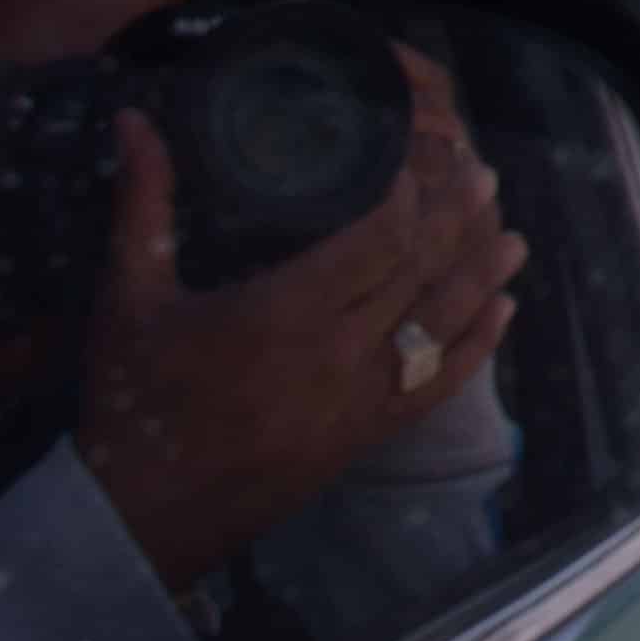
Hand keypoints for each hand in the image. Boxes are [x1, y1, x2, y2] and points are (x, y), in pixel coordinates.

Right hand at [73, 43, 529, 588]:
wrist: (137, 521)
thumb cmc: (127, 403)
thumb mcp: (129, 297)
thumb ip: (142, 203)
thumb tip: (134, 119)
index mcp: (281, 314)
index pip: (375, 240)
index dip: (407, 195)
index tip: (417, 158)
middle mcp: (332, 355)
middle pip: (416, 273)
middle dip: (456, 219)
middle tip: (483, 174)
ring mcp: (354, 402)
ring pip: (438, 327)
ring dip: (480, 277)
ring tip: (512, 234)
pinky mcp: (361, 439)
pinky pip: (435, 388)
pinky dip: (475, 349)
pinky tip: (501, 314)